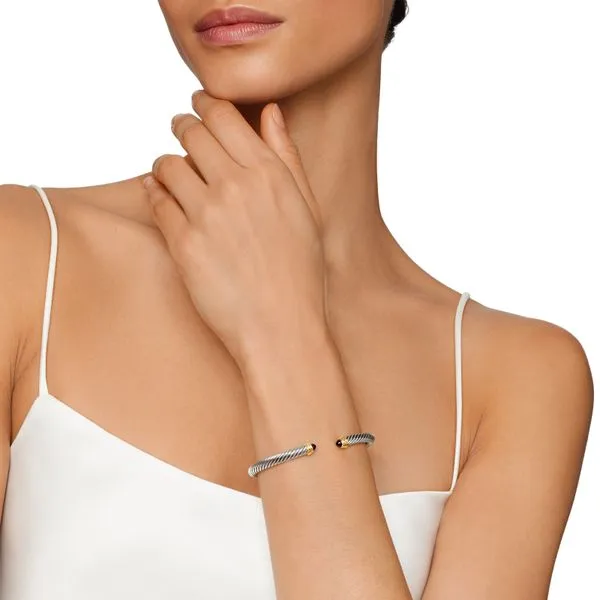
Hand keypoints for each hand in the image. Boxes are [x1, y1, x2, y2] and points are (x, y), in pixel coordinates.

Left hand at [144, 90, 325, 362]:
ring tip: (173, 174)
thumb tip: (271, 112)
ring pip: (166, 164)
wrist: (280, 326)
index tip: (198, 107)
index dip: (204, 105)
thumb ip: (287, 156)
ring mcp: (207, 215)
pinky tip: (164, 199)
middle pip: (190, 132)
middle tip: (182, 134)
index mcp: (270, 174)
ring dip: (166, 164)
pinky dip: (155, 194)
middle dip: (182, 128)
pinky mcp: (183, 243)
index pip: (224, 115)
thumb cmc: (300, 271)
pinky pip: (156, 201)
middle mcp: (237, 186)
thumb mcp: (307, 208)